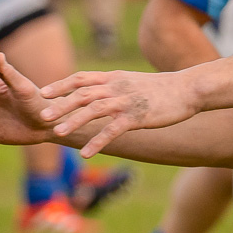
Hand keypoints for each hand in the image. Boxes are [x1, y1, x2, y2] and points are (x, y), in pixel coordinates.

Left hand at [38, 65, 203, 156]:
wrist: (190, 88)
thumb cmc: (159, 88)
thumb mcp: (131, 81)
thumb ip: (110, 86)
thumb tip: (91, 93)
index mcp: (113, 78)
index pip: (81, 78)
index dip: (61, 85)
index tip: (42, 92)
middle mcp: (117, 87)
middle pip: (83, 93)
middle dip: (61, 105)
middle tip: (42, 115)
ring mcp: (127, 101)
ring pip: (95, 109)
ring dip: (75, 121)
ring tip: (58, 133)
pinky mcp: (138, 117)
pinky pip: (113, 130)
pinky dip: (98, 142)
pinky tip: (86, 154)